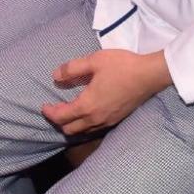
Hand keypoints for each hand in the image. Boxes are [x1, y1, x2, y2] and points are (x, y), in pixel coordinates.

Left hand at [44, 49, 170, 136]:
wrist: (149, 75)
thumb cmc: (121, 66)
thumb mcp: (94, 61)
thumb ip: (72, 69)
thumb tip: (55, 76)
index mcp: (86, 105)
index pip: (61, 116)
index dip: (50, 112)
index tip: (44, 106)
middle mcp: (95, 119)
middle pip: (69, 129)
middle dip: (59, 121)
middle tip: (55, 109)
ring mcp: (107, 122)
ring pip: (82, 132)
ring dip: (72, 125)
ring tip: (69, 113)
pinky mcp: (116, 120)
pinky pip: (94, 129)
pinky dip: (85, 125)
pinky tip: (87, 114)